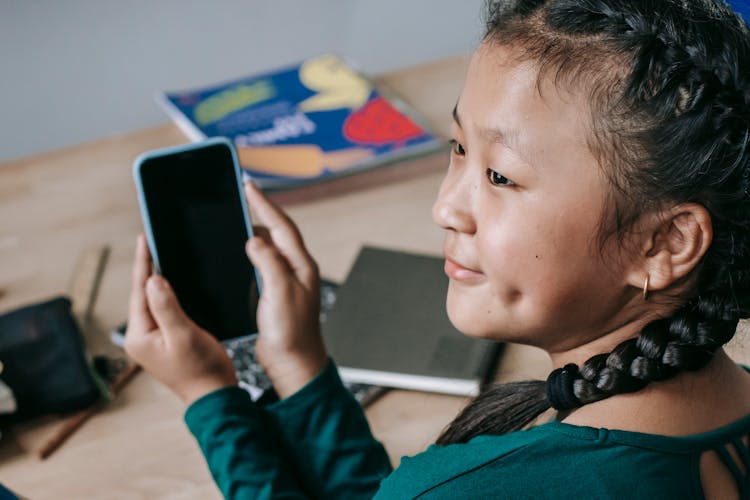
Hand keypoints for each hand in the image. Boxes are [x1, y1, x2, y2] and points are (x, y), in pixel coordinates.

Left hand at [124, 235, 237, 405]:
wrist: (214, 395)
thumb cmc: (201, 369)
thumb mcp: (183, 334)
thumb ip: (166, 306)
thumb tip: (153, 278)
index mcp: (139, 336)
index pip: (140, 291)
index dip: (143, 263)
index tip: (144, 239)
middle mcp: (141, 337)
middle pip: (143, 295)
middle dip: (148, 268)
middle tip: (152, 241)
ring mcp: (153, 340)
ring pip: (154, 302)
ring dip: (158, 280)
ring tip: (161, 255)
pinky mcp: (166, 341)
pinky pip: (163, 310)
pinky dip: (168, 294)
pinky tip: (174, 283)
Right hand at [243, 182, 327, 397]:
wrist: (294, 363)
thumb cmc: (291, 333)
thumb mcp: (280, 294)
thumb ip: (269, 264)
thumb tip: (255, 240)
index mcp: (301, 265)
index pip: (282, 226)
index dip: (264, 204)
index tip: (248, 185)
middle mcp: (296, 269)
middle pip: (277, 232)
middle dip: (259, 211)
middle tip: (241, 194)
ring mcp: (286, 281)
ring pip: (269, 247)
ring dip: (253, 232)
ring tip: (235, 217)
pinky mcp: (276, 294)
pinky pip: (262, 264)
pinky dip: (249, 253)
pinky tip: (236, 253)